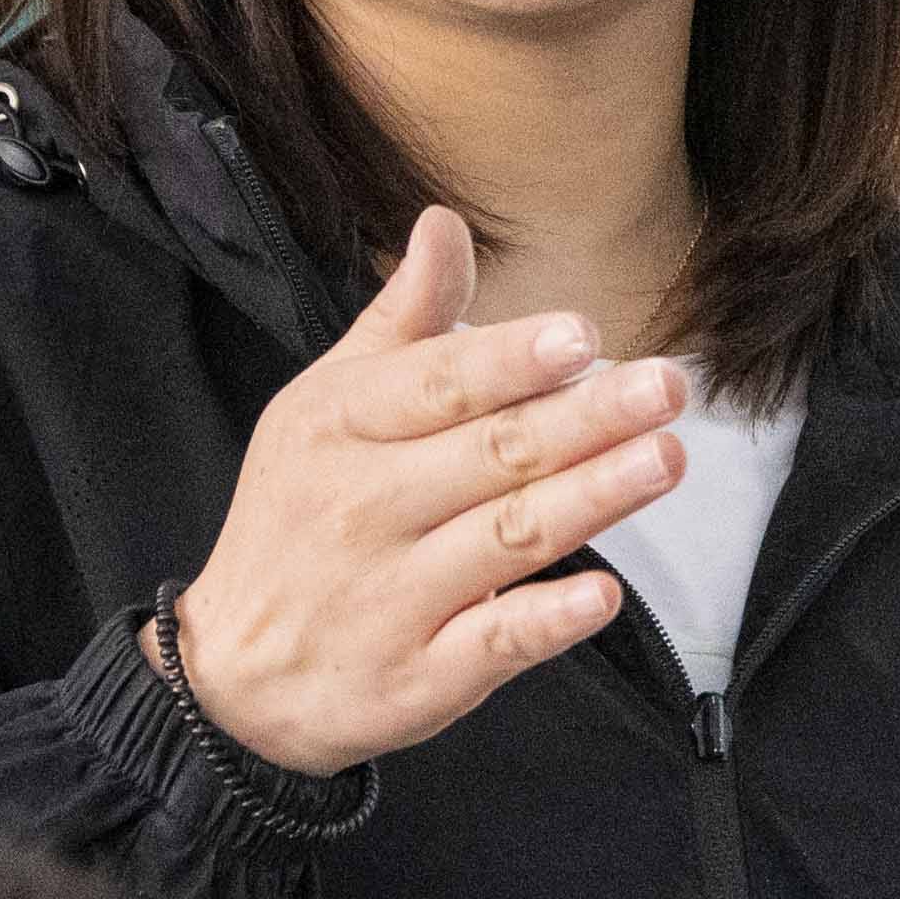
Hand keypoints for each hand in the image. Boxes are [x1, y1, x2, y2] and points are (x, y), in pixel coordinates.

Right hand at [164, 208, 689, 776]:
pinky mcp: (419, 674)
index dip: (511, 360)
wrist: (233, 671)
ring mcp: (392, 596)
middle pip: (491, 454)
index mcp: (338, 427)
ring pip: (506, 537)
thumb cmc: (299, 517)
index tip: (581, 337)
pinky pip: (493, 642)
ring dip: (591, 498)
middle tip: (666, 386)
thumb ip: (402, 324)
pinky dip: (547, 620)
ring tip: (665, 459)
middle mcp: (363, 507)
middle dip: (584, 418)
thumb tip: (443, 224)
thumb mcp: (326, 408)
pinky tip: (604, 594)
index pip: (437, 385)